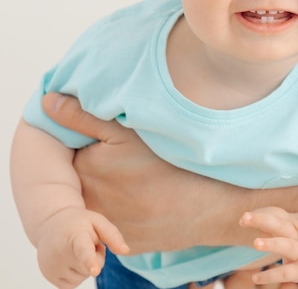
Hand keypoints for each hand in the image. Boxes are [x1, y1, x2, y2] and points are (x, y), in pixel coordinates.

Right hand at [36, 207, 126, 288]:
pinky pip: (72, 285)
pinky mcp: (49, 276)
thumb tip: (125, 250)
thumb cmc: (79, 223)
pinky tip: (71, 261)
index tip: (94, 270)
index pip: (84, 250)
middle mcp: (61, 253)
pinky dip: (76, 275)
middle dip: (96, 257)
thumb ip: (112, 235)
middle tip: (88, 242)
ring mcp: (53, 266)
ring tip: (77, 250)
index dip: (90, 261)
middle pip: (92, 267)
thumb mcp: (97, 221)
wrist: (50, 224)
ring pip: (82, 277)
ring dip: (85, 267)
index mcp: (76, 236)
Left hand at [41, 93, 231, 252]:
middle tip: (128, 160)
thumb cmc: (169, 166)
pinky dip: (125, 209)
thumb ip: (82, 117)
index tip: (110, 141)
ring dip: (109, 188)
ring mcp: (103, 226)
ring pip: (98, 199)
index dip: (89, 141)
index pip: (72, 151)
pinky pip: (116, 220)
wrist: (206, 208)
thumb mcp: (126, 133)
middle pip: (83, 177)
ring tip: (138, 179)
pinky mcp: (122, 242)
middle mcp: (85, 203)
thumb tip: (46, 101)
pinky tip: (145, 199)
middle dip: (97, 165)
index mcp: (82, 171)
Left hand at [240, 207, 297, 284]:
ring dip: (271, 243)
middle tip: (244, 217)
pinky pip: (286, 272)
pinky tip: (256, 278)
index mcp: (297, 222)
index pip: (276, 213)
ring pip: (285, 245)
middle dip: (261, 219)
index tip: (245, 217)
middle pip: (279, 224)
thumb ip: (284, 223)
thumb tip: (262, 224)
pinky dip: (271, 275)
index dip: (261, 213)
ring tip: (255, 242)